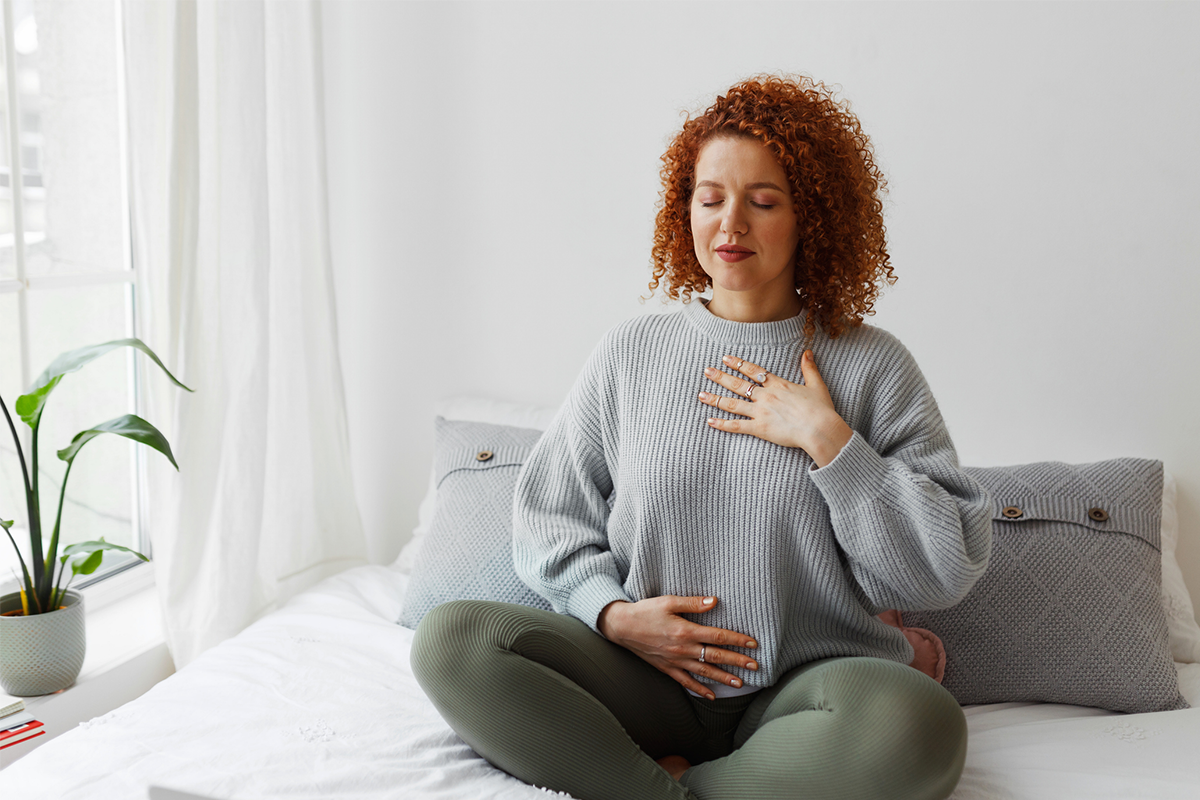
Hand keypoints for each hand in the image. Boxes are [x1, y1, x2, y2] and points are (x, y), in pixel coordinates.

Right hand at [597, 596, 757, 700]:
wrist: (622, 627)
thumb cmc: (645, 611)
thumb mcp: (668, 601)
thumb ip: (692, 603)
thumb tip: (714, 601)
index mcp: (685, 631)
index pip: (718, 637)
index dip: (737, 640)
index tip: (753, 644)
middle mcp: (683, 649)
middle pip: (715, 656)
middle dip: (737, 662)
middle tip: (755, 667)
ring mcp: (675, 661)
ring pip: (704, 672)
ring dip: (723, 678)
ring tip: (740, 684)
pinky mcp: (667, 668)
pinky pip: (686, 681)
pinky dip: (699, 689)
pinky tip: (710, 695)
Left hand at [698, 350, 851, 467]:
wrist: (819, 428)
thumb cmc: (821, 409)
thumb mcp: (817, 385)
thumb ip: (809, 368)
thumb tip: (808, 352)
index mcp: (778, 384)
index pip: (753, 371)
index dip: (738, 364)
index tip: (725, 358)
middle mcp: (766, 396)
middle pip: (738, 384)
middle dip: (720, 377)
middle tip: (706, 371)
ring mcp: (761, 412)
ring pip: (733, 404)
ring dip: (715, 398)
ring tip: (701, 394)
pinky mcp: (760, 428)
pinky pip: (737, 426)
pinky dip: (722, 424)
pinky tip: (710, 421)